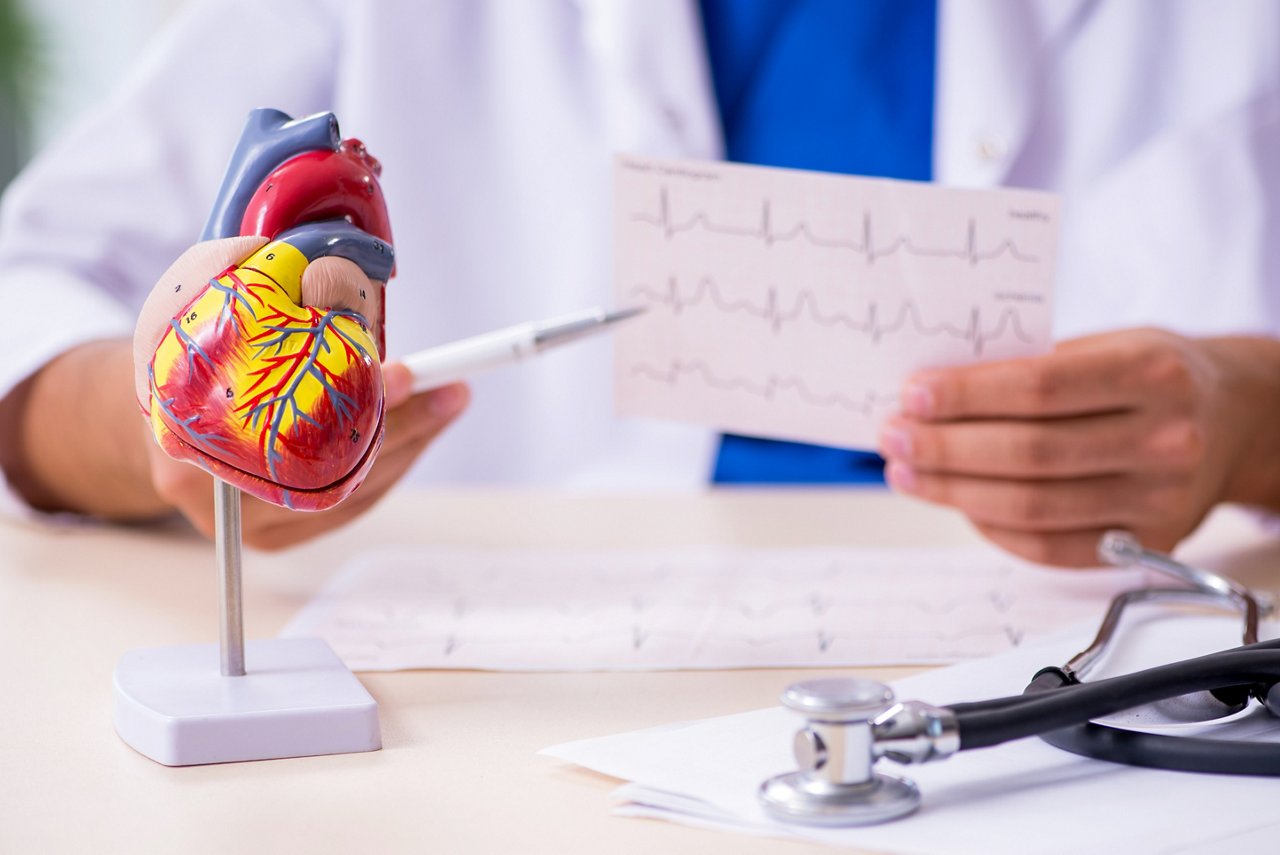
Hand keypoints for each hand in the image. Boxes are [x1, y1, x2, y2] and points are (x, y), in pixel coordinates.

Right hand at [134, 239, 467, 548]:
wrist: (153, 416)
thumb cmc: (185, 351)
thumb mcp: (191, 297)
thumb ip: (232, 274)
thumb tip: (305, 262)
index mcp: (180, 424)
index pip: (279, 422)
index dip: (349, 399)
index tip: (401, 372)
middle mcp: (207, 486)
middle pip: (325, 466)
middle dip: (401, 424)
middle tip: (449, 388)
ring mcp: (243, 521)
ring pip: (346, 492)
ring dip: (409, 444)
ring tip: (450, 400)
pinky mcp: (275, 535)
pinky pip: (349, 505)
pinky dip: (391, 465)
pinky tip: (422, 429)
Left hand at [878, 329, 1279, 566]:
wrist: (1236, 418)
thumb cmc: (1152, 373)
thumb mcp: (1106, 344)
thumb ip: (1030, 366)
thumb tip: (932, 395)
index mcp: (1151, 372)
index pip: (1038, 388)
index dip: (966, 396)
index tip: (912, 397)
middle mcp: (1165, 438)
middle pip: (1030, 455)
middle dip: (946, 449)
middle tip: (895, 438)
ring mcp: (1160, 499)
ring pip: (1034, 508)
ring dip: (956, 493)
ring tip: (909, 473)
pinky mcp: (1149, 543)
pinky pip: (1052, 549)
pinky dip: (995, 530)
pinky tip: (960, 505)